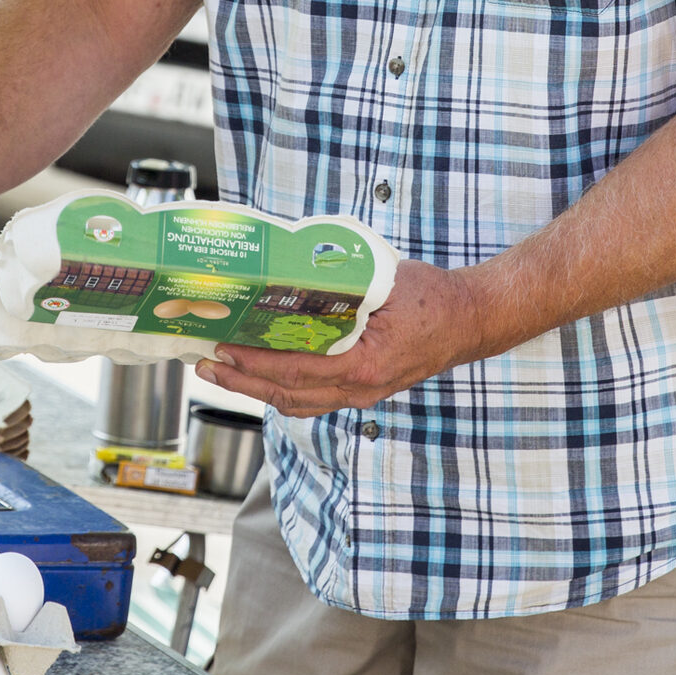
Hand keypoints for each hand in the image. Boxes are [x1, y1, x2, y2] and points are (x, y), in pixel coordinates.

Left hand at [195, 260, 484, 417]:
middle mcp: (359, 389)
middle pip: (288, 394)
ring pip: (297, 401)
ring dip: (256, 388)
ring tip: (221, 369)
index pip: (296, 369)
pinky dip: (281, 388)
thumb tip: (295, 273)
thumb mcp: (387, 282)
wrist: (471, 321)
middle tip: (204, 363)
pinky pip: (313, 397)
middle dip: (241, 381)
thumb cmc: (434, 299)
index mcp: (364, 365)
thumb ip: (343, 284)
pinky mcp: (361, 390)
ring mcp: (361, 394)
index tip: (223, 346)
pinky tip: (260, 373)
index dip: (254, 362)